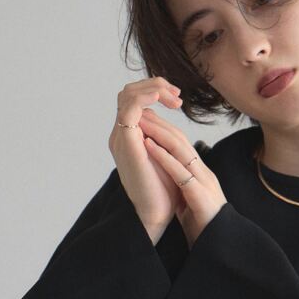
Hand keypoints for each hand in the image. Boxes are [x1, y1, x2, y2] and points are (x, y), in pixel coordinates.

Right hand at [108, 77, 184, 234]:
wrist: (156, 213)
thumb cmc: (163, 189)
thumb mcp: (163, 153)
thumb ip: (159, 134)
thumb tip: (162, 114)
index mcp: (129, 136)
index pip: (134, 99)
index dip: (155, 90)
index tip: (177, 99)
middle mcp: (121, 134)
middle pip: (128, 92)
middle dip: (154, 85)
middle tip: (177, 96)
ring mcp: (121, 138)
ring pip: (127, 95)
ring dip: (153, 88)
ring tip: (174, 98)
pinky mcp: (126, 142)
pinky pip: (130, 108)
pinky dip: (145, 97)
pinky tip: (161, 98)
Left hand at [137, 108, 226, 249]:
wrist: (218, 247)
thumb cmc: (202, 226)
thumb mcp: (189, 199)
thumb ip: (181, 184)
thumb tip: (167, 174)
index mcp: (200, 174)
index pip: (181, 145)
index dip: (163, 129)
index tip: (145, 118)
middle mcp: (203, 173)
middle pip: (181, 141)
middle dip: (160, 124)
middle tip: (140, 110)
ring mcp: (204, 183)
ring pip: (181, 151)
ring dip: (159, 134)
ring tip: (142, 121)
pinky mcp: (201, 197)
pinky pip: (180, 173)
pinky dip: (163, 158)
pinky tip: (148, 147)